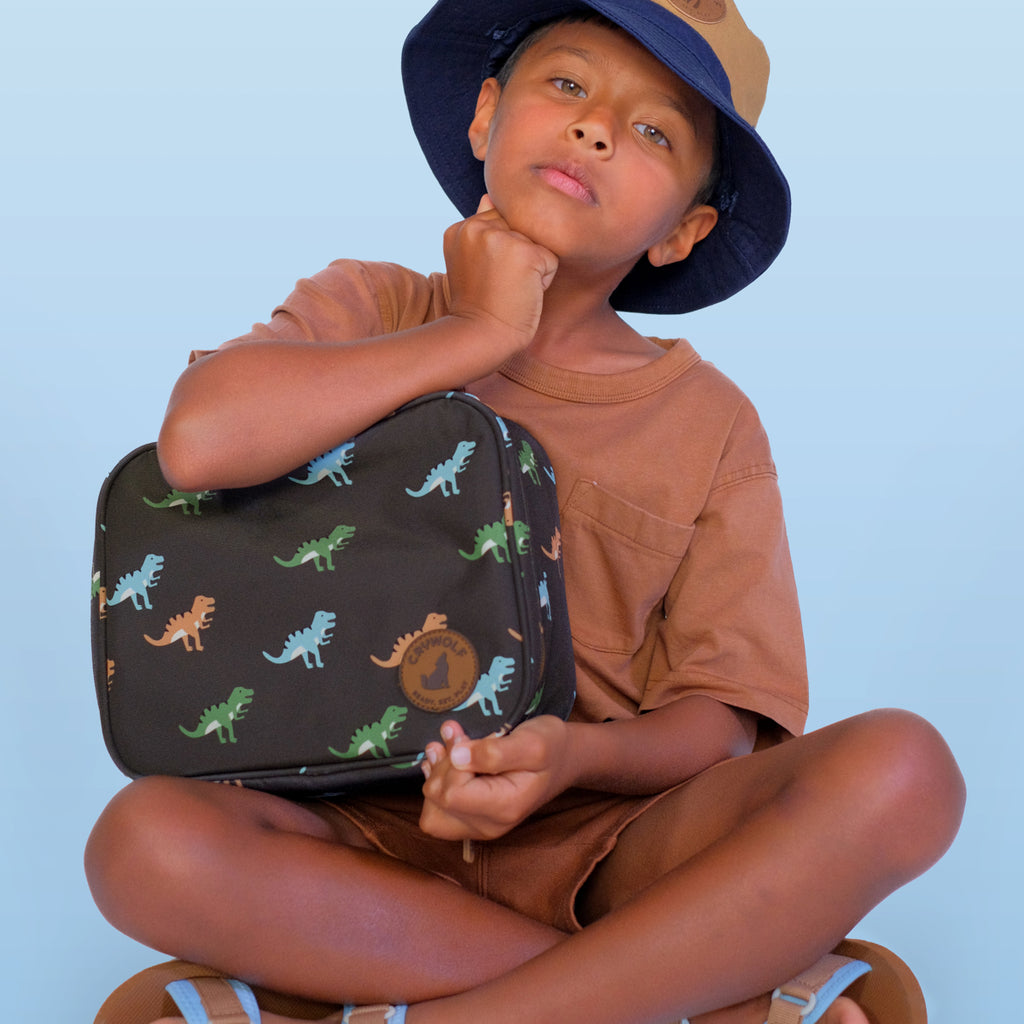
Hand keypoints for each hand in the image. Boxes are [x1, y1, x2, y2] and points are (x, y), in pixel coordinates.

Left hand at [419, 717, 571, 841]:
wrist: (564, 758)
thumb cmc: (551, 747)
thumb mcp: (530, 742)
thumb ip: (493, 752)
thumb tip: (457, 756)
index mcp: (504, 808)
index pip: (452, 794)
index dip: (452, 763)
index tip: (468, 739)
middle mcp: (489, 825)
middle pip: (438, 801)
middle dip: (443, 764)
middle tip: (460, 736)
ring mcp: (479, 826)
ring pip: (431, 811)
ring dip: (436, 775)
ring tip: (450, 747)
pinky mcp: (472, 820)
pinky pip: (437, 813)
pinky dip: (437, 785)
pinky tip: (447, 760)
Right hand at [443, 195, 558, 350]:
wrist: (480, 337)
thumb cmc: (478, 306)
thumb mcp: (470, 262)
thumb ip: (481, 228)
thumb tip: (490, 197)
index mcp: (460, 228)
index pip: (499, 223)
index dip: (500, 253)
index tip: (486, 278)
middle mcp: (476, 227)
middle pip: (519, 228)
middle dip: (517, 256)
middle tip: (498, 285)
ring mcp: (500, 238)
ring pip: (536, 242)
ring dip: (531, 267)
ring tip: (509, 289)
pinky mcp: (525, 253)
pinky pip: (550, 260)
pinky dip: (543, 281)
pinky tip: (521, 294)